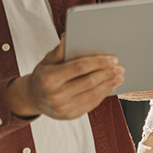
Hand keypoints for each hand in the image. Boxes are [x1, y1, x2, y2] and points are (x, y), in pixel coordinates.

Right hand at [5, 38, 123, 119]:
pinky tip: (110, 86)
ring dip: (109, 84)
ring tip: (118, 76)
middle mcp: (55, 95)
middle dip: (107, 73)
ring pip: (93, 94)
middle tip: (119, 67)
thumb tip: (67, 37)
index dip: (98, 62)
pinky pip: (91, 104)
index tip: (112, 59)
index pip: (79, 67)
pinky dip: (103, 94)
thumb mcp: (47, 60)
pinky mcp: (70, 115)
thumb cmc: (43, 75)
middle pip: (89, 82)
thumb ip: (59, 50)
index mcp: (49, 78)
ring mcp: (63, 108)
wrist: (33, 98)